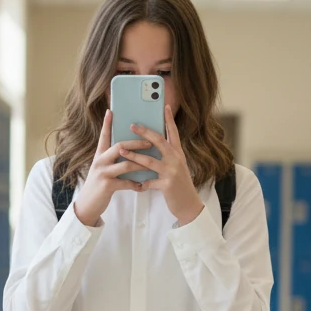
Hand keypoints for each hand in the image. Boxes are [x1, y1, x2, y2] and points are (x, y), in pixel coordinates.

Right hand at [72, 110, 153, 225]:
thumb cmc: (99, 185)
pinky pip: (125, 182)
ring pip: (125, 164)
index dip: (107, 123)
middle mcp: (100, 161)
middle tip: (150, 141)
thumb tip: (126, 149)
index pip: (104, 136)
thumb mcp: (102, 169)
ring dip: (140, 164)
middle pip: (120, 146)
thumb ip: (112, 159)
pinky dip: (135, 184)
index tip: (111, 111)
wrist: (87, 205)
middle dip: (136, 143)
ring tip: (151, 164)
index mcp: (99, 155)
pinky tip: (142, 186)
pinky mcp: (107, 186)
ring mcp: (103, 173)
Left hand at [118, 104, 204, 223]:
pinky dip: (141, 184)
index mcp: (178, 153)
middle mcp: (176, 159)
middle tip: (132, 125)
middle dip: (144, 132)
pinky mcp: (167, 185)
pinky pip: (149, 182)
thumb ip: (167, 156)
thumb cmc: (179, 185)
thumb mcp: (177, 167)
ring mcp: (172, 172)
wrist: (189, 204)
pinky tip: (135, 185)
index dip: (169, 119)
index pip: (173, 133)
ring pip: (149, 161)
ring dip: (134, 156)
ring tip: (122, 150)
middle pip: (159, 141)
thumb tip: (153, 144)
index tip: (165, 106)